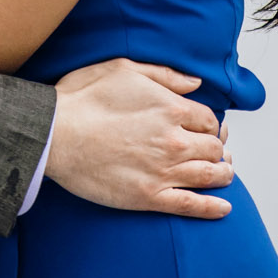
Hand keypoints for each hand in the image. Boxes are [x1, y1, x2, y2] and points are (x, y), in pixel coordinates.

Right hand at [46, 58, 233, 218]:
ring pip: (209, 176)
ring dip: (222, 174)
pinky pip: (191, 205)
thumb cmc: (83, 97)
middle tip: (218, 151)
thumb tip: (195, 83)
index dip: (211, 124)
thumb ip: (165, 75)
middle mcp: (174, 141)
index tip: (208, 128)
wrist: (53, 134)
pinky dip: (212, 208)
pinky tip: (223, 208)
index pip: (209, 119)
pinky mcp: (149, 196)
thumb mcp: (124, 69)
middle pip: (213, 148)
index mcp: (171, 108)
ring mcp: (163, 171)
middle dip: (218, 148)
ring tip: (224, 174)